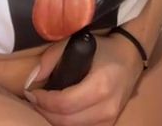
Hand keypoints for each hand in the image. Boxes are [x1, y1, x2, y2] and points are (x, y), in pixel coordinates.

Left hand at [24, 32, 145, 125]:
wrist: (130, 57)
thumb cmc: (103, 48)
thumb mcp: (77, 43)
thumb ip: (52, 58)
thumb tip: (32, 79)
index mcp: (100, 85)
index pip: (64, 103)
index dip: (43, 101)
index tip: (31, 93)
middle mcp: (106, 106)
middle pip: (66, 120)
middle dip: (44, 112)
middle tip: (33, 100)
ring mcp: (109, 118)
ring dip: (53, 119)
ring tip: (43, 106)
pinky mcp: (109, 124)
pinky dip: (67, 123)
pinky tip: (58, 112)